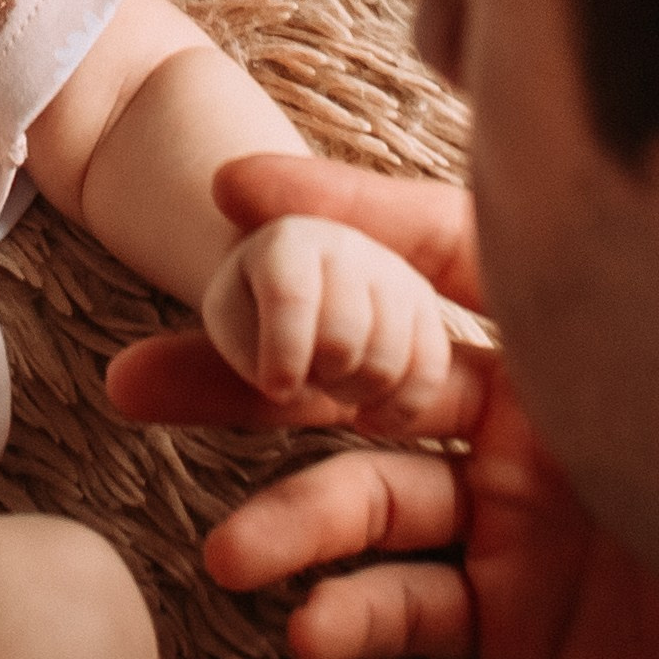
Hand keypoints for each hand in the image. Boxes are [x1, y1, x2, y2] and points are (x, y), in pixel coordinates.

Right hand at [107, 155, 658, 658]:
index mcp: (553, 323)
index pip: (420, 246)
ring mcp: (512, 512)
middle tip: (137, 382)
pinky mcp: (522, 617)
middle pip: (351, 373)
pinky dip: (358, 614)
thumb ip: (566, 238)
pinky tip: (310, 627)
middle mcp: (517, 407)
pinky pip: (417, 604)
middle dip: (239, 375)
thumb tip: (520, 131)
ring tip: (231, 555)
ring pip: (368, 498)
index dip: (329, 213)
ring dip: (291, 524)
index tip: (229, 191)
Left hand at [201, 212, 452, 428]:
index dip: (284, 353)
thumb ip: (245, 353)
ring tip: (331, 382)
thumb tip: (288, 386)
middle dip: (319, 375)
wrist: (294, 285)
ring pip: (388, 361)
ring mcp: (394, 273)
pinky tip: (370, 417)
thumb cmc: (255, 310)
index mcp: (287, 241)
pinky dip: (399, 409)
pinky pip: (429, 372)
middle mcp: (347, 245)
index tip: (275, 389)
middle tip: (304, 376)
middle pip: (344, 338)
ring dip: (354, 393)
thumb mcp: (229, 323)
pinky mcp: (426, 307)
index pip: (291, 297)